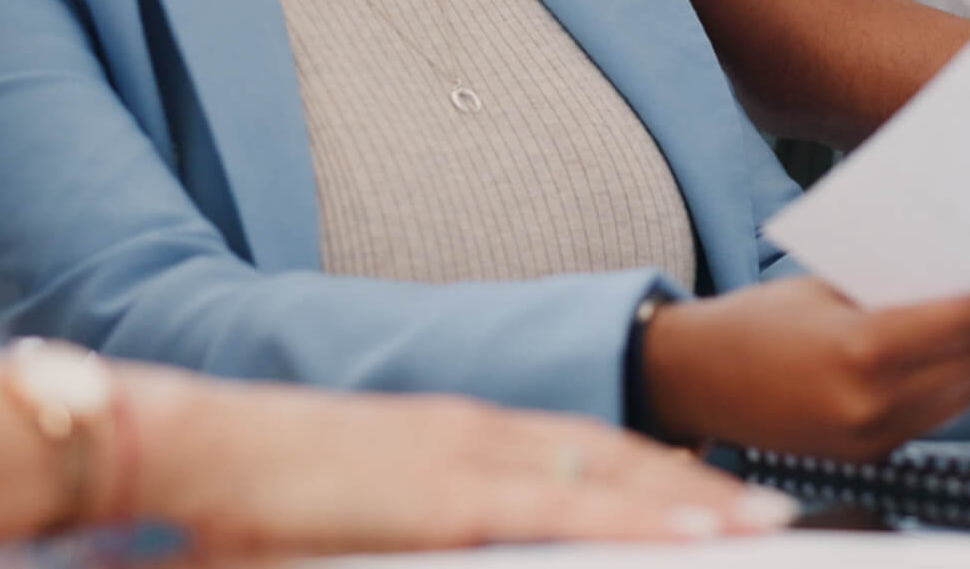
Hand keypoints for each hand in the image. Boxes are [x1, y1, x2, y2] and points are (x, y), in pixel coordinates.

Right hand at [127, 375, 795, 555]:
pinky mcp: (445, 495)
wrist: (202, 442)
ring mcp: (464, 457)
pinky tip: (683, 533)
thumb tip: (467, 537)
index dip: (649, 473)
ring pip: (601, 475)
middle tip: (767, 511)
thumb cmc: (269, 486)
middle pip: (608, 455)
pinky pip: (559, 509)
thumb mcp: (365, 509)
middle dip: (692, 487)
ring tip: (758, 521)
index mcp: (458, 435)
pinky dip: (628, 516)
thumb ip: (429, 524)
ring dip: (685, 500)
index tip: (708, 493)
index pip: (578, 449)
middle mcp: (475, 431)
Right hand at [643, 274, 969, 460]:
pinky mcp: (873, 452)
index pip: (963, 320)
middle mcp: (876, 401)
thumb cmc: (751, 317)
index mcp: (861, 348)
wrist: (693, 380)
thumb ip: (890, 287)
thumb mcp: (822, 286)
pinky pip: (942, 413)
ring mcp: (876, 435)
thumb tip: (964, 271)